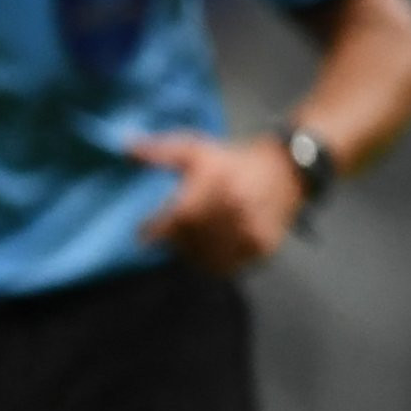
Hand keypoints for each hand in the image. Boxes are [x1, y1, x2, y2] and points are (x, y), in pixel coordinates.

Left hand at [130, 130, 305, 276]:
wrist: (287, 170)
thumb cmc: (231, 160)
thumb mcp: (195, 148)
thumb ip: (158, 150)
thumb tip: (124, 145)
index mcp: (217, 181)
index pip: (178, 216)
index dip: (155, 229)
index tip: (141, 233)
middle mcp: (236, 207)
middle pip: (190, 238)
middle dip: (172, 239)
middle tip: (167, 235)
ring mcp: (252, 229)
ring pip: (206, 256)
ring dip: (189, 253)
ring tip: (187, 240)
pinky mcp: (263, 246)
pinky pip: (226, 265)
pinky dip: (210, 262)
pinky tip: (207, 249)